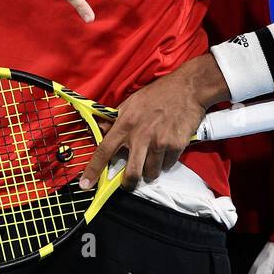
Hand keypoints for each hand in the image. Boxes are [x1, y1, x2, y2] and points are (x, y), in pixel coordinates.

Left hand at [80, 60, 221, 190]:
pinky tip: (167, 147)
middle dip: (129, 183)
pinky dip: (166, 161)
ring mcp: (159, 142)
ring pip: (151, 173)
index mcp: (125, 124)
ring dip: (151, 170)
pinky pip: (167, 165)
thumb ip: (116, 119)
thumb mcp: (132, 102)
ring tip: (154, 157)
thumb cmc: (158, 93)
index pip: (104, 151)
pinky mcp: (176, 145)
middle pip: (131, 173)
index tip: (85, 185)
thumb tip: (102, 131)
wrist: (188, 88)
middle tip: (130, 182)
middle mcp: (141, 136)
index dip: (93, 170)